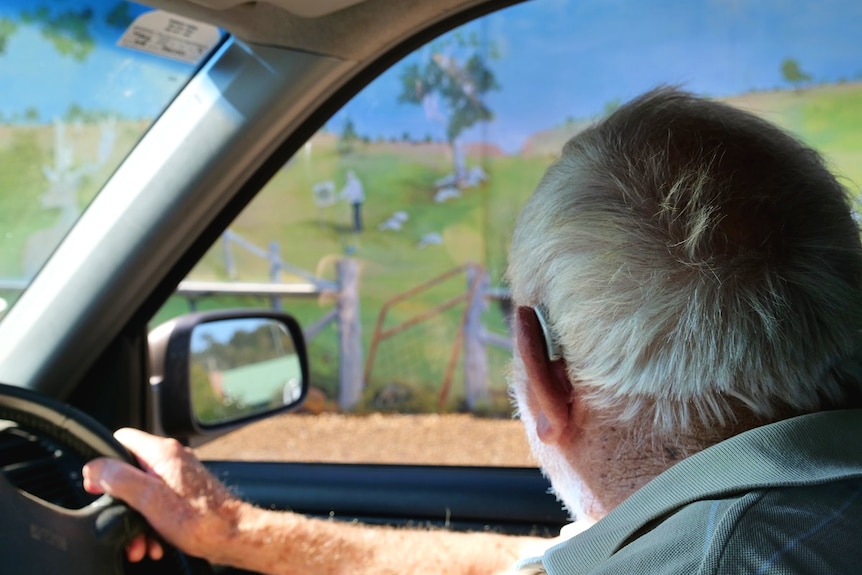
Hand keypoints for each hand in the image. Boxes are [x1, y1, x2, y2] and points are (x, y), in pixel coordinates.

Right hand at [83, 428, 242, 564]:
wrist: (234, 536)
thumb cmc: (199, 519)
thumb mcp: (149, 498)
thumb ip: (119, 479)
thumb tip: (93, 468)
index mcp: (163, 452)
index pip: (122, 439)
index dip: (104, 461)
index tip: (97, 485)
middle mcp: (173, 459)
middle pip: (131, 471)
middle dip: (121, 501)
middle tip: (119, 521)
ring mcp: (181, 476)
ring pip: (145, 492)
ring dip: (136, 519)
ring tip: (139, 542)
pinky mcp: (188, 494)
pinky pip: (160, 504)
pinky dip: (152, 523)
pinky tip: (154, 542)